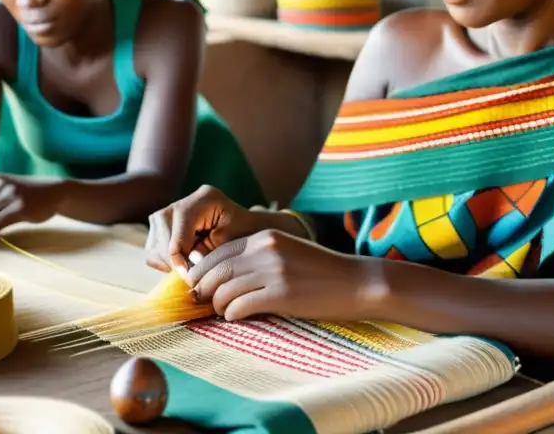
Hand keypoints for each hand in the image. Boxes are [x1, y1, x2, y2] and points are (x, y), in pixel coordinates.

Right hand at [144, 185, 266, 274]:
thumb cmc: (242, 236)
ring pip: (154, 245)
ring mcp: (167, 214)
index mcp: (204, 198)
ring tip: (189, 269)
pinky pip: (152, 251)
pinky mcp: (158, 229)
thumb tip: (186, 267)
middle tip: (190, 277)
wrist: (242, 232)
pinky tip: (183, 264)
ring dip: (169, 264)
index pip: (180, 222)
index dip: (180, 252)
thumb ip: (208, 253)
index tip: (188, 275)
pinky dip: (165, 263)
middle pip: (163, 235)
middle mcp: (180, 202)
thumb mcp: (231, 242)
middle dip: (175, 261)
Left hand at [186, 229, 371, 322]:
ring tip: (222, 311)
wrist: (356, 282)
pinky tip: (235, 317)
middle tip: (199, 301)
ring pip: (225, 289)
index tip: (197, 284)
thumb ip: (257, 257)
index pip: (219, 252)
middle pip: (216, 270)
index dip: (202, 270)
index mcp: (265, 237)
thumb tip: (224, 276)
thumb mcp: (286, 251)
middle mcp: (265, 249)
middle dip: (203, 288)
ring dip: (217, 304)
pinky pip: (241, 305)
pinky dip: (232, 314)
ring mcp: (273, 271)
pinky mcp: (281, 294)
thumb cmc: (321, 271)